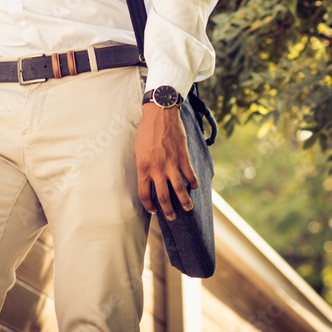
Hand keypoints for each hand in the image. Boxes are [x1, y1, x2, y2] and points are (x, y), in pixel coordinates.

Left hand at [133, 101, 197, 219]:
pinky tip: (194, 186)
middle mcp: (157, 169)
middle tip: (172, 216)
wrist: (159, 115)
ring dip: (185, 202)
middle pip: (163, 197)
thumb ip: (142, 168)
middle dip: (168, 211)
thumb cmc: (146, 133)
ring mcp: (171, 164)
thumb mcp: (137, 152)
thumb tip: (147, 183)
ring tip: (188, 208)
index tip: (154, 211)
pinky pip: (190, 175)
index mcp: (143, 168)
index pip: (144, 194)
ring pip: (180, 190)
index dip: (149, 206)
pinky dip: (194, 183)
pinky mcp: (183, 157)